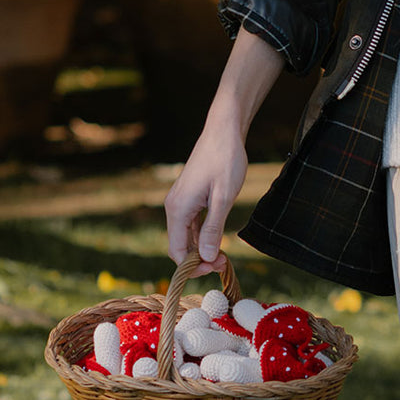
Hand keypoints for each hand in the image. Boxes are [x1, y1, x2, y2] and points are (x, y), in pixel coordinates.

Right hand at [164, 115, 246, 276]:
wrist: (223, 132)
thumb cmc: (225, 161)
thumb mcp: (223, 198)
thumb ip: (213, 228)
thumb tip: (206, 257)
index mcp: (178, 209)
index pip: (178, 251)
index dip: (194, 266)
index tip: (216, 267)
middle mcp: (174, 207)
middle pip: (180, 246)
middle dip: (199, 259)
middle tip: (223, 262)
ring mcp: (180, 202)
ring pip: (186, 236)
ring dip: (201, 248)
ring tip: (223, 253)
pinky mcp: (188, 197)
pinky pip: (190, 224)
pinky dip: (202, 235)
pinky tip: (217, 236)